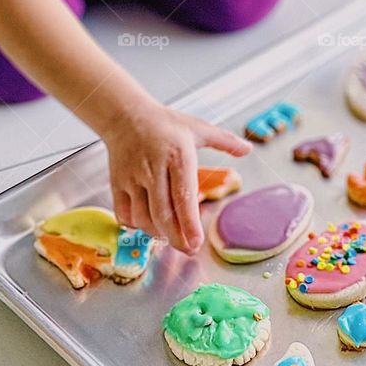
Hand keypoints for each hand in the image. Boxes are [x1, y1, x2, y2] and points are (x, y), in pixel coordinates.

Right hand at [104, 102, 250, 251]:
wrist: (126, 115)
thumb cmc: (165, 124)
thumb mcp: (198, 128)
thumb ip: (225, 141)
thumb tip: (248, 149)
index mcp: (177, 155)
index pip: (184, 196)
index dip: (189, 224)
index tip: (196, 242)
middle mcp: (154, 168)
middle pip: (162, 213)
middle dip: (176, 238)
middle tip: (188, 250)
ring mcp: (133, 177)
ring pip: (142, 217)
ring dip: (157, 233)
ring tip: (170, 236)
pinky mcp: (117, 183)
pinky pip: (124, 214)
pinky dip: (136, 226)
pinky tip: (148, 224)